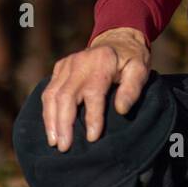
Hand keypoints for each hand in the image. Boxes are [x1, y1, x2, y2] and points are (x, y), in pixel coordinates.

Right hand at [41, 27, 150, 150]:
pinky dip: (47, 111)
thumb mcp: (140, 70)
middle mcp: (80, 62)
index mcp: (102, 62)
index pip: (93, 93)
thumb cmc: (131, 59)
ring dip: (51, 120)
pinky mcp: (59, 68)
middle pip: (65, 96)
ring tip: (54, 142)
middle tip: (64, 147)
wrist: (117, 39)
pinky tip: (50, 127)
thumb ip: (132, 89)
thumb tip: (121, 110)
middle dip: (63, 124)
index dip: (92, 117)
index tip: (93, 138)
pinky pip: (48, 91)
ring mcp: (66, 64)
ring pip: (51, 95)